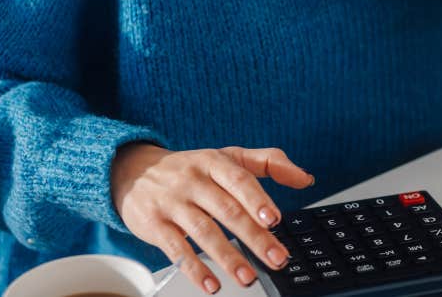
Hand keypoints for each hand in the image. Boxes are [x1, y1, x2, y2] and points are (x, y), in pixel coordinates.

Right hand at [111, 143, 313, 293]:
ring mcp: (173, 202)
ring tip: (249, 277)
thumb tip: (305, 178)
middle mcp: (194, 180)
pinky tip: (211, 284)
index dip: (257, 199)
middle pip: (227, 210)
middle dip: (254, 237)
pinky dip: (194, 269)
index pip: (239, 180)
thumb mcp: (228, 156)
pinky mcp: (154, 225)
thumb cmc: (192, 167)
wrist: (135, 171)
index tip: (275, 219)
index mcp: (215, 162)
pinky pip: (176, 249)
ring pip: (204, 231)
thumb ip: (269, 162)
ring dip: (228, 257)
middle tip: (277, 257)